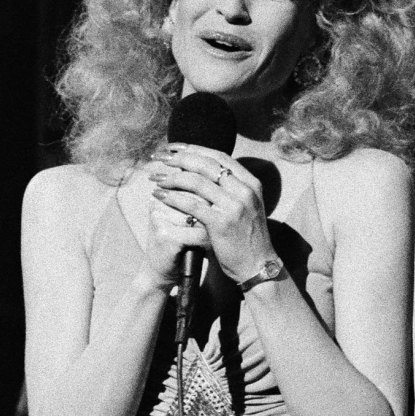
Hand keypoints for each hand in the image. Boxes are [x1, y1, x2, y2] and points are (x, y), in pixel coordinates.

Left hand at [146, 145, 280, 285]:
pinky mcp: (221, 223)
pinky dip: (172, 198)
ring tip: (156, 179)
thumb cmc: (248, 238)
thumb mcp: (247, 207)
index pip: (219, 156)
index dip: (194, 148)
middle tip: (160, 159)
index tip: (175, 148)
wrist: (259, 267)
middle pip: (205, 164)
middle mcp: (245, 191)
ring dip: (171, 178)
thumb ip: (232, 189)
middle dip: (178, 158)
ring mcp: (234, 206)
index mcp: (251, 183)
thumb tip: (206, 170)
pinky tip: (159, 196)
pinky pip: (191, 204)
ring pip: (196, 182)